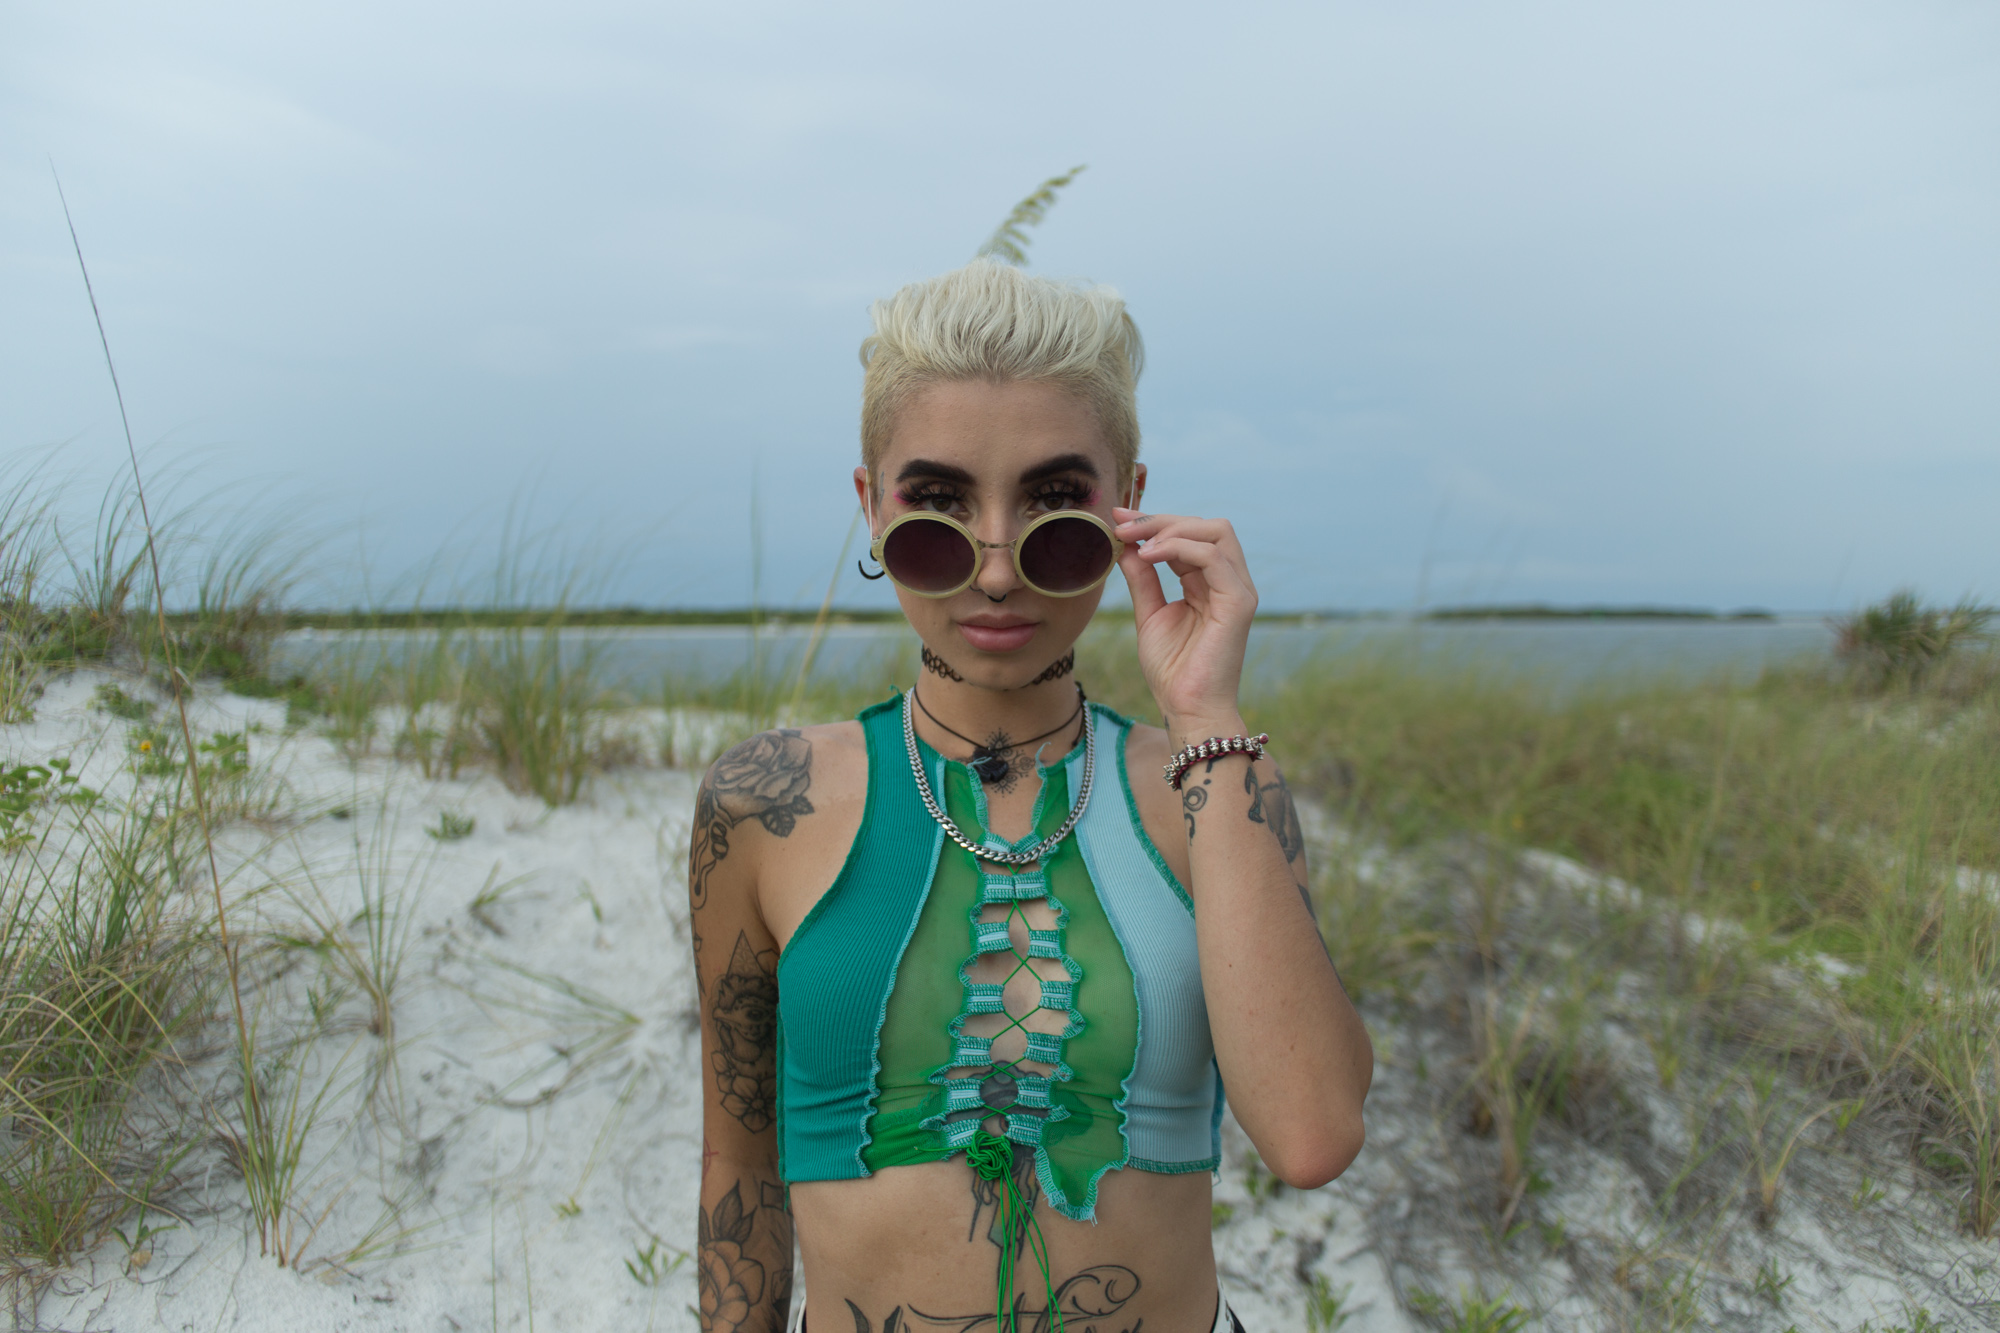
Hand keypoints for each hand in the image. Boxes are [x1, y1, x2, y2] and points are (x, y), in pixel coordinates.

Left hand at [1112, 508, 1257, 745]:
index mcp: (1209, 583)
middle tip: (1122, 526)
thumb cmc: (1172, 670)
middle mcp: (1229, 582)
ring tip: (1137, 542)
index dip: (1155, 522)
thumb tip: (1127, 544)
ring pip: (1215, 532)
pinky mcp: (1239, 603)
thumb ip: (1142, 577)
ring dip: (1170, 529)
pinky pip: (1213, 557)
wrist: (1186, 709)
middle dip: (1161, 520)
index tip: (1118, 518)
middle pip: (1205, 526)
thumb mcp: (1149, 613)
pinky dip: (1179, 548)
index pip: (1190, 536)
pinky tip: (1149, 556)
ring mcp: (1238, 590)